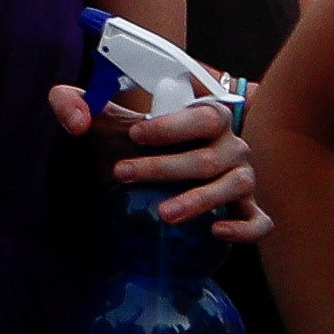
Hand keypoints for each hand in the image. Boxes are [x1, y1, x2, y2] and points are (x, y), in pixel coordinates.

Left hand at [50, 76, 268, 239]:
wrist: (153, 169)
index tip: (134, 134)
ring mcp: (244, 178)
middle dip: (164, 167)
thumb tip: (76, 123)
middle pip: (207, 157)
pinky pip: (260, 222)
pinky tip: (215, 231)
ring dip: (198, 200)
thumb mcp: (102, 117)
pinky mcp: (248, 209)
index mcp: (207, 115)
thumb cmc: (134, 138)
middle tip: (122, 174)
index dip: (170, 126)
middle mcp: (232, 145)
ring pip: (233, 187)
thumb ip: (74, 102)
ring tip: (162, 214)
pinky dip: (245, 229)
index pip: (201, 116)